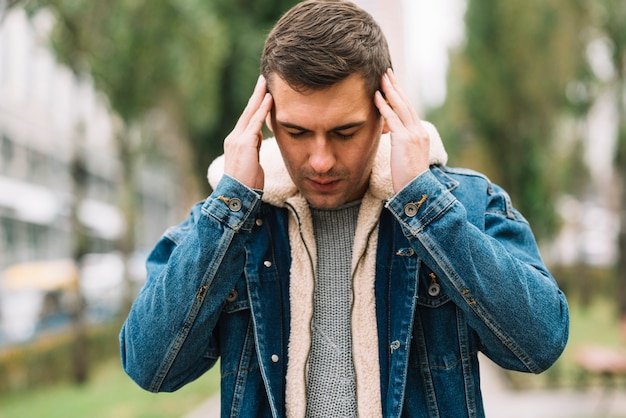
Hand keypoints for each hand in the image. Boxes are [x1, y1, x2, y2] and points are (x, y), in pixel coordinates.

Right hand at [223, 75, 272, 189]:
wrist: (237, 194)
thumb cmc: (246, 183)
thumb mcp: (252, 161)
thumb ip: (254, 147)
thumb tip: (258, 138)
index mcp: (236, 141)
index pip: (248, 118)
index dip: (255, 104)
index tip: (262, 92)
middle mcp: (234, 137)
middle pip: (247, 111)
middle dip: (256, 94)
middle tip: (263, 79)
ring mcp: (237, 139)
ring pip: (250, 113)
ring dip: (259, 97)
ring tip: (267, 83)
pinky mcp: (244, 143)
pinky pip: (255, 123)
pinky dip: (262, 110)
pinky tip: (269, 99)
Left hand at [374, 69, 429, 192]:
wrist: (418, 190)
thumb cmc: (410, 179)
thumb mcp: (408, 157)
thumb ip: (402, 144)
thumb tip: (394, 138)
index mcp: (421, 134)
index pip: (409, 109)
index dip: (401, 95)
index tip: (393, 83)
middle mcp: (418, 131)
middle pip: (406, 103)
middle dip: (396, 87)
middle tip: (387, 73)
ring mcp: (412, 134)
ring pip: (400, 107)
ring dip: (390, 90)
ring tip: (382, 78)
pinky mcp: (403, 140)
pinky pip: (392, 118)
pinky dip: (384, 106)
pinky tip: (376, 96)